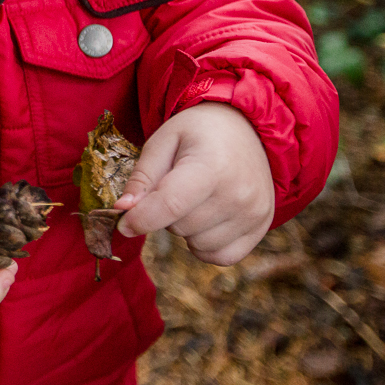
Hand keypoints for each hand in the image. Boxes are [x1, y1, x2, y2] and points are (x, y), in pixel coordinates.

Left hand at [114, 102, 273, 265]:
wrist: (244, 128)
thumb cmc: (197, 132)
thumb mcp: (162, 141)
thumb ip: (142, 177)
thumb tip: (123, 210)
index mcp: (212, 167)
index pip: (170, 206)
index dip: (140, 219)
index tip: (122, 224)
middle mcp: (239, 194)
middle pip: (180, 227)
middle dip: (165, 213)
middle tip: (176, 186)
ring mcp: (255, 213)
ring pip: (197, 244)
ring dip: (185, 228)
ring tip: (195, 198)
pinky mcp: (262, 227)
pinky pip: (221, 256)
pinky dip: (205, 245)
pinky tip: (206, 219)